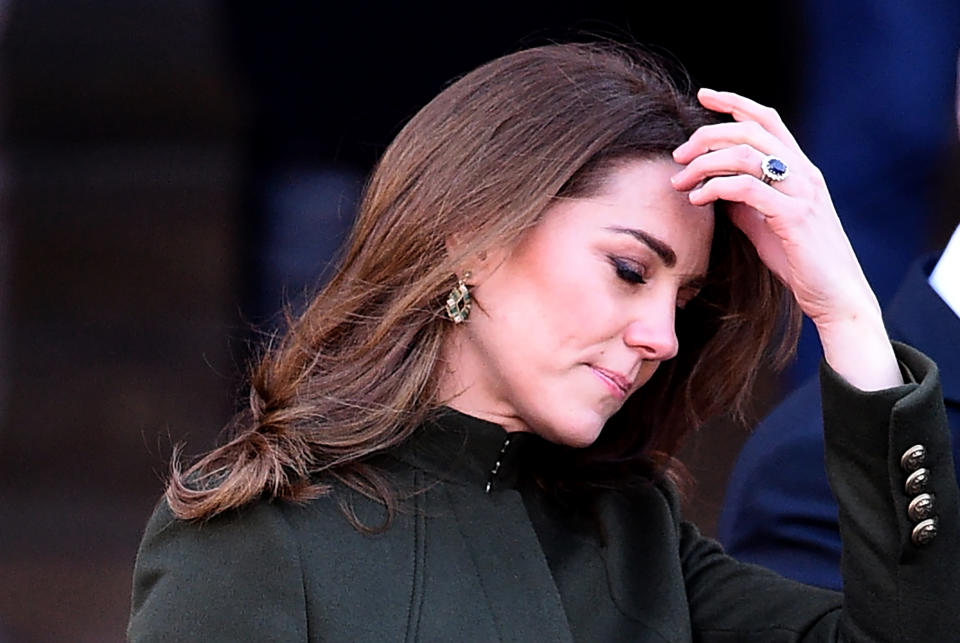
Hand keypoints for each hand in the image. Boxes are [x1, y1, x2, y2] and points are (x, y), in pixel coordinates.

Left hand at [670, 89, 900, 389]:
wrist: (835, 295)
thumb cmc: (800, 260)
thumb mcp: (765, 222)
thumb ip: (744, 200)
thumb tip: (713, 186)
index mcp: (799, 169)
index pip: (768, 119)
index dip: (735, 102)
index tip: (704, 96)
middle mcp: (803, 173)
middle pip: (751, 131)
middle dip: (707, 135)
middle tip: (678, 154)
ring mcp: (801, 193)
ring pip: (747, 155)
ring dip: (705, 163)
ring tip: (680, 181)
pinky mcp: (794, 216)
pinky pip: (748, 188)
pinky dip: (716, 188)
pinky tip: (697, 199)